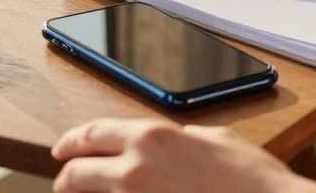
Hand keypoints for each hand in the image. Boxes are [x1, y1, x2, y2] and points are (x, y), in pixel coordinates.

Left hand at [52, 118, 315, 192]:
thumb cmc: (252, 180)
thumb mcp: (216, 139)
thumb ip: (182, 138)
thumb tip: (172, 144)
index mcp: (151, 138)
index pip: (92, 134)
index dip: (72, 141)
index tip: (63, 148)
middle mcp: (134, 171)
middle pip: (77, 174)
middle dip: (68, 177)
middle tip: (66, 179)